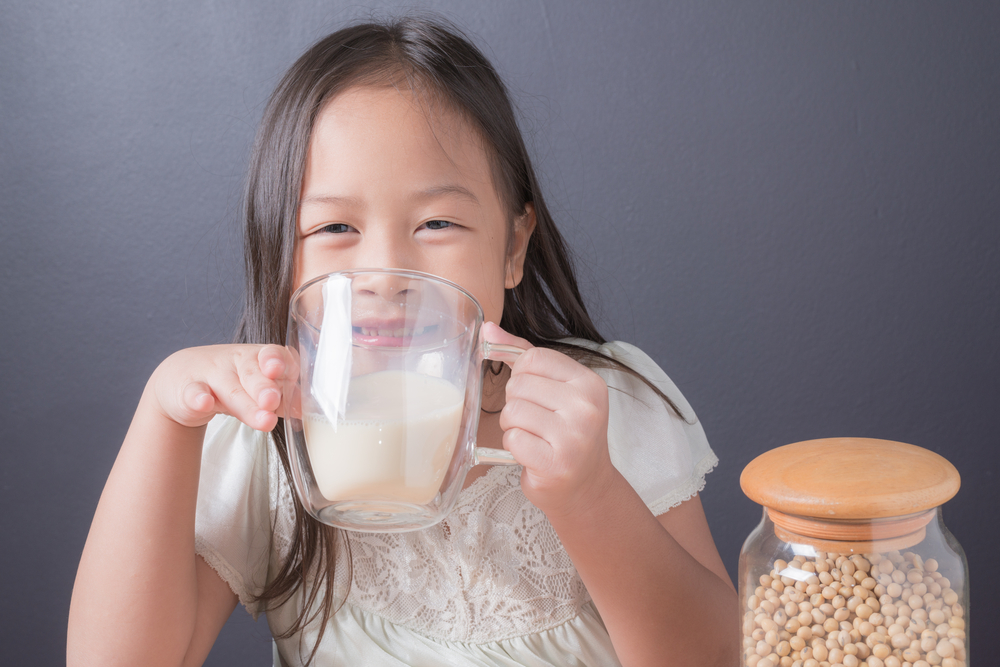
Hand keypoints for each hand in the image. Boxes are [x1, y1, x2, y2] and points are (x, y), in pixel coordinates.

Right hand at [149, 344, 295, 430]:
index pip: (272, 354)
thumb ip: (282, 399)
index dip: (279, 361)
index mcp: (257, 357)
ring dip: (246, 403)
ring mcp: (210, 374)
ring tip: (265, 420)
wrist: (183, 380)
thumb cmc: (232, 383)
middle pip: (252, 373)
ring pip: (229, 388)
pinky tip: (205, 403)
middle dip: (265, 387)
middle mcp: (235, 361)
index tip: (281, 371)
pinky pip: (193, 393)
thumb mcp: (257, 388)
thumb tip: (306, 410)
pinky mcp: (187, 390)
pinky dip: (198, 398)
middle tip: (273, 401)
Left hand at [483, 322, 615, 517]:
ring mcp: (573, 436)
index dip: (523, 376)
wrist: (586, 487)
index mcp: (589, 383)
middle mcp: (586, 407)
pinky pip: (512, 439)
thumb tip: (487, 329)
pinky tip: (533, 454)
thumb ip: (521, 355)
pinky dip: (514, 448)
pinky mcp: (556, 463)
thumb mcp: (555, 390)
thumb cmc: (566, 434)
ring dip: (513, 427)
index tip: (536, 395)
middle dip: (516, 404)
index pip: (533, 357)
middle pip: (519, 385)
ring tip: (534, 438)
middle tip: (536, 422)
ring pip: (512, 412)